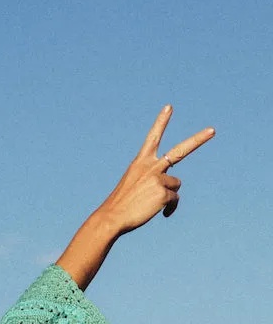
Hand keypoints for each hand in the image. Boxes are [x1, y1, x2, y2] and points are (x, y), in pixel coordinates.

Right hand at [99, 105, 214, 235]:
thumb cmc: (121, 203)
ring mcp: (158, 179)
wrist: (112, 217)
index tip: (169, 107)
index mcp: (140, 162)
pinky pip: (174, 199)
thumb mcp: (133, 184)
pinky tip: (160, 214)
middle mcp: (151, 167)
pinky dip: (169, 208)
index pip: (153, 137)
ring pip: (175, 184)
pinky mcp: (163, 193)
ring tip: (150, 203)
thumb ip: (152, 180)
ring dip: (167, 194)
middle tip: (212, 130)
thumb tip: (172, 192)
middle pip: (179, 151)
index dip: (161, 122)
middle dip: (197, 140)